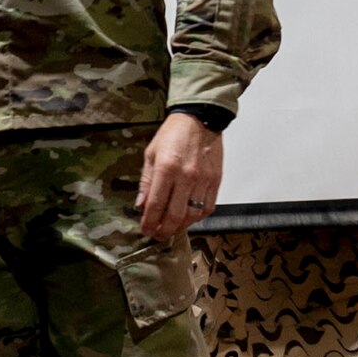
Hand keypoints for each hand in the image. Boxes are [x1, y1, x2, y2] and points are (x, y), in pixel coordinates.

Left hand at [137, 112, 223, 239]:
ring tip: (171, 229)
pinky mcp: (216, 181)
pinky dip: (197, 218)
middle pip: (175, 215)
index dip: (149, 222)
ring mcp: (204, 180)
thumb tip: (141, 204)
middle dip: (164, 231)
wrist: (200, 120)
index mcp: (167, 168)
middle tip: (157, 235)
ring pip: (193, 215)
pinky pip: (208, 208)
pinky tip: (188, 218)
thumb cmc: (173, 134)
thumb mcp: (151, 154)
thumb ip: (146, 182)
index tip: (145, 230)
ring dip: (180, 227)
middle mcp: (187, 176)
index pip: (156, 204)